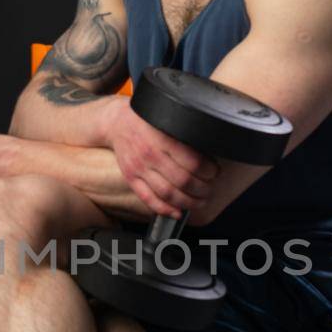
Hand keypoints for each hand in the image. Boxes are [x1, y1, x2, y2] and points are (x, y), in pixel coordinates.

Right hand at [100, 100, 219, 220]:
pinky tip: (177, 212)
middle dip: (202, 189)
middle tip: (209, 189)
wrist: (117, 122)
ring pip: (168, 194)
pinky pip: (148, 199)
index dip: (209, 171)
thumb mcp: (167, 119)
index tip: (214, 172)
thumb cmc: (146, 119)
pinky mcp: (131, 179)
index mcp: (163, 139)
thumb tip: (209, 149)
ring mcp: (139, 168)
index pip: (194, 162)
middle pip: (184, 181)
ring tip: (199, 202)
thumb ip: (184, 133)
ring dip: (188, 202)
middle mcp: (151, 155)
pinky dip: (165, 210)